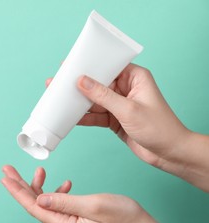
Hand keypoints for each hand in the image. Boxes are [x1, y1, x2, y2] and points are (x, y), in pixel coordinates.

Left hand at [1, 165, 203, 222]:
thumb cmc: (124, 218)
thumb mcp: (93, 205)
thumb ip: (64, 201)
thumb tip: (40, 199)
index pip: (32, 206)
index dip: (17, 190)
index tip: (5, 177)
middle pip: (34, 204)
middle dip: (20, 185)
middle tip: (8, 169)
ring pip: (46, 202)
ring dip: (40, 186)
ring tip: (39, 170)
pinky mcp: (77, 220)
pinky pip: (60, 204)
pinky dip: (58, 192)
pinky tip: (65, 183)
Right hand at [47, 64, 208, 190]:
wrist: (168, 154)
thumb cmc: (159, 128)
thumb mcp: (128, 110)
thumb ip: (103, 96)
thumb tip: (81, 81)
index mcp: (134, 77)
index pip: (107, 66)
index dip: (88, 65)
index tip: (69, 65)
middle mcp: (125, 88)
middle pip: (97, 83)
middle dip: (78, 85)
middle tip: (57, 83)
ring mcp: (119, 104)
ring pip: (94, 101)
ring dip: (78, 102)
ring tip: (58, 100)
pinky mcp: (114, 119)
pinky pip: (95, 115)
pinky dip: (84, 117)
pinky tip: (70, 116)